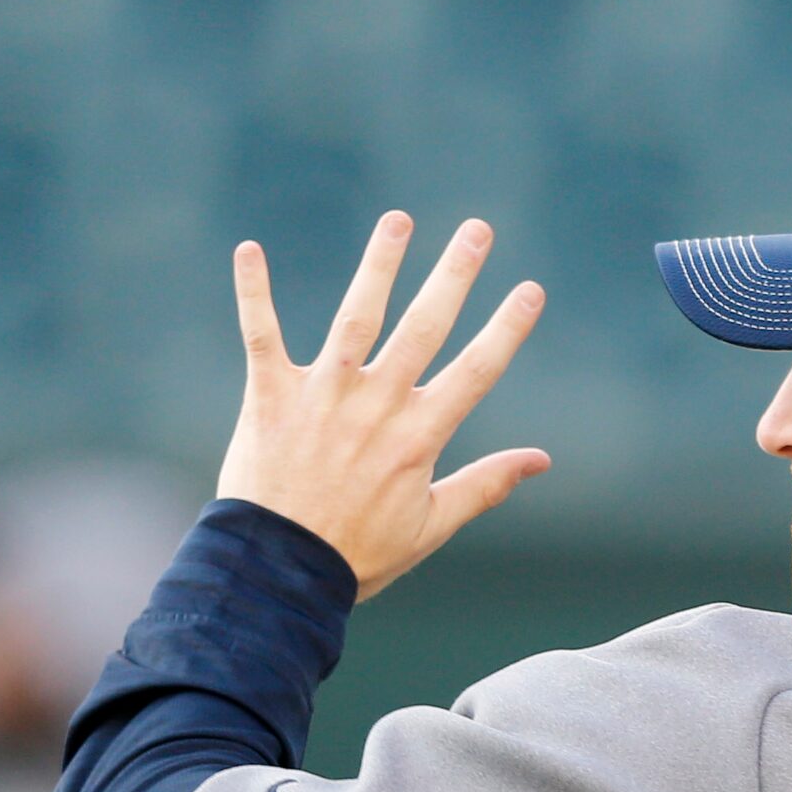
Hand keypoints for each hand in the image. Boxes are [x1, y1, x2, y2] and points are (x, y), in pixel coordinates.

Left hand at [217, 215, 549, 597]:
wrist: (278, 570)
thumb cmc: (357, 554)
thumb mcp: (431, 526)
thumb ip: (485, 485)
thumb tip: (540, 461)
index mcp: (419, 435)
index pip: (474, 371)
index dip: (506, 330)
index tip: (530, 291)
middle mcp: (376, 404)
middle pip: (423, 327)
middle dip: (453, 275)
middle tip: (477, 229)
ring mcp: (323, 394)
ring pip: (356, 316)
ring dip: (378, 264)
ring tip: (398, 221)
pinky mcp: (271, 395)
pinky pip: (261, 333)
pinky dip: (254, 291)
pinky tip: (250, 248)